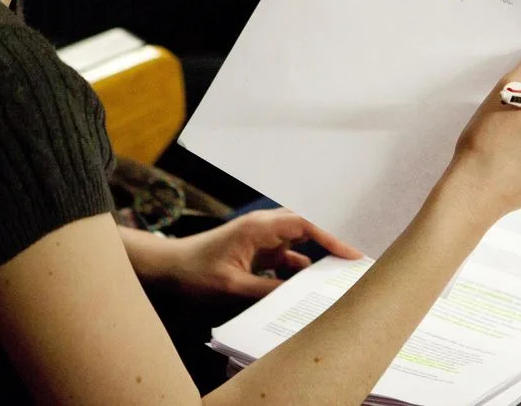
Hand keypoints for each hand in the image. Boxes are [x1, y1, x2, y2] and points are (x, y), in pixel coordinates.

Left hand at [165, 209, 361, 298]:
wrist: (168, 268)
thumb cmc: (194, 272)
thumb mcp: (232, 286)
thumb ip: (267, 290)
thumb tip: (299, 297)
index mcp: (259, 227)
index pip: (305, 224)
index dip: (331, 237)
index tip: (351, 253)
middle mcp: (264, 228)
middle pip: (307, 230)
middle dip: (330, 245)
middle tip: (352, 264)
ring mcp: (261, 240)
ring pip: (298, 245)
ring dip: (313, 261)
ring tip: (334, 279)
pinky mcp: (257, 252)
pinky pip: (285, 259)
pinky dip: (296, 273)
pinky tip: (304, 290)